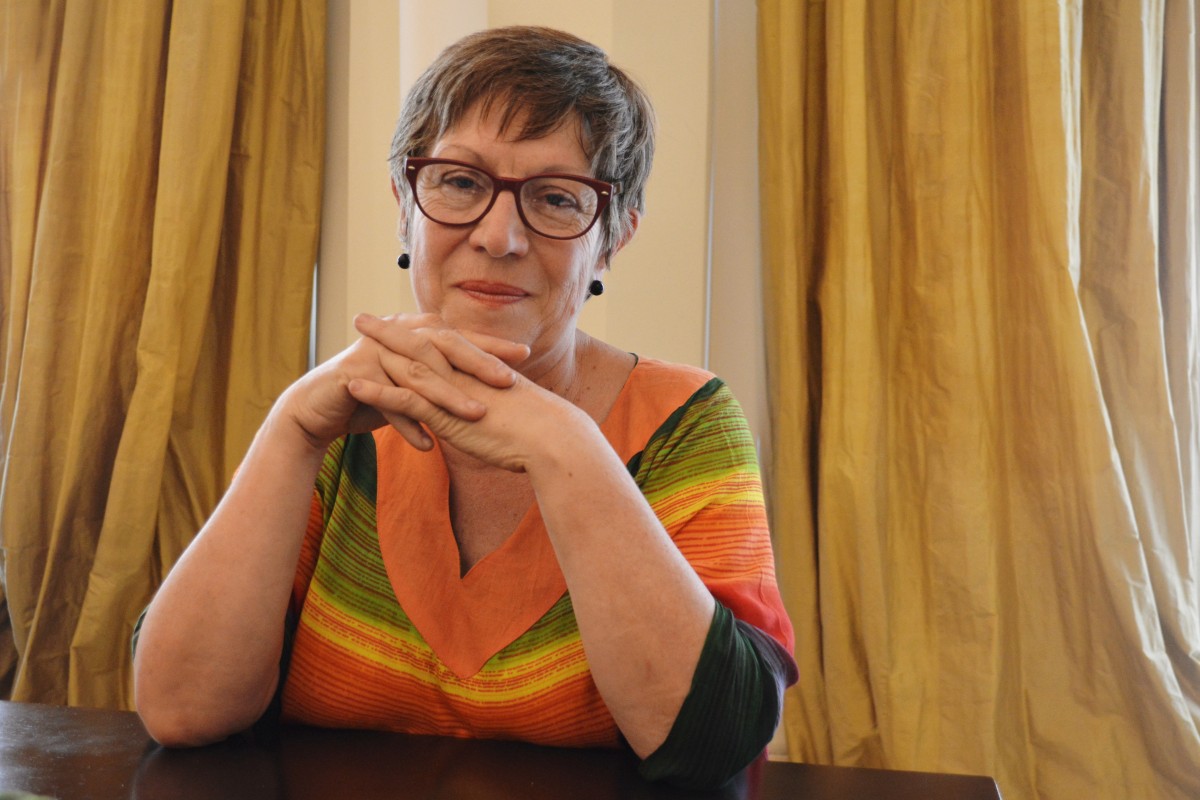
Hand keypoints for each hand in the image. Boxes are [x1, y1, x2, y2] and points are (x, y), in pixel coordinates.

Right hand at [279, 313, 528, 451]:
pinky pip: (386, 400)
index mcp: (415, 332)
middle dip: (478, 363)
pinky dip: (407, 424)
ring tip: (477, 416)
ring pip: (418, 373)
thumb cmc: (376, 395)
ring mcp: (373, 352)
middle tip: (508, 380)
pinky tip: (427, 446)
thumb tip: (493, 378)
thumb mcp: (417, 384)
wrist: (320, 409)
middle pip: (443, 345)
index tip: (524, 355)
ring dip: (448, 397)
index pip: (460, 336)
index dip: (491, 344)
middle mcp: (396, 335)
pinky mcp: (353, 376)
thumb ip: (448, 376)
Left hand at [347, 321, 582, 471]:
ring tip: (351, 338)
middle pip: (420, 344)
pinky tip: (353, 384)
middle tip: (364, 317)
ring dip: (376, 348)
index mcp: (480, 372)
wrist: (554, 439)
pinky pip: (405, 398)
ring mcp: (455, 391)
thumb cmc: (542, 433)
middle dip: (390, 330)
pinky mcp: (448, 413)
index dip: (419, 333)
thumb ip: (496, 411)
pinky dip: (377, 390)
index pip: (444, 346)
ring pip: (408, 363)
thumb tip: (489, 416)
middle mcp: (465, 374)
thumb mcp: (514, 415)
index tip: (400, 323)